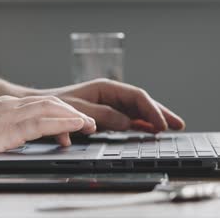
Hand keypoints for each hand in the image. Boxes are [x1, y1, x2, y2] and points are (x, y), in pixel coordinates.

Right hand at [0, 95, 95, 169]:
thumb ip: (4, 132)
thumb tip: (20, 141)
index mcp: (5, 106)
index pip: (41, 104)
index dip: (61, 112)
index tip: (75, 122)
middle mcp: (10, 106)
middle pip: (50, 103)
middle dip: (73, 112)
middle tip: (90, 123)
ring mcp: (9, 114)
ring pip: (50, 109)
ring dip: (74, 116)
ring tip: (90, 125)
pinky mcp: (7, 128)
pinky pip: (42, 123)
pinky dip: (62, 122)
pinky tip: (76, 126)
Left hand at [38, 79, 184, 132]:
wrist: (41, 108)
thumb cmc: (56, 107)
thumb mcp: (79, 110)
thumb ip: (103, 115)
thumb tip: (128, 123)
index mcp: (106, 88)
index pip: (136, 97)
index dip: (152, 111)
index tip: (162, 125)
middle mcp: (111, 94)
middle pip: (142, 102)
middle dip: (161, 113)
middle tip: (179, 125)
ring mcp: (110, 104)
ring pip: (138, 111)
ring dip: (154, 119)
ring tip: (172, 128)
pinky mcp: (107, 114)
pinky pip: (129, 118)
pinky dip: (142, 124)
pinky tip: (151, 131)